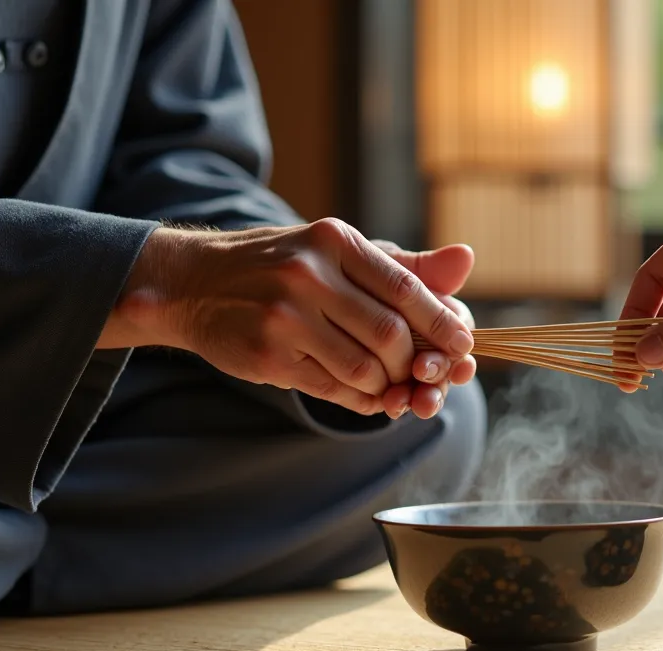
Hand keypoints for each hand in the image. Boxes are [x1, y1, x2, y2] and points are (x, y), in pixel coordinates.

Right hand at [104, 219, 473, 415]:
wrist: (195, 284)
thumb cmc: (282, 265)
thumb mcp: (338, 251)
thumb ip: (403, 265)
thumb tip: (466, 261)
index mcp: (334, 240)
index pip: (406, 288)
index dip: (442, 323)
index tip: (463, 344)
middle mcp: (308, 274)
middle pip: (391, 335)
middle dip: (416, 362)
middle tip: (423, 372)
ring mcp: (284, 317)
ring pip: (365, 368)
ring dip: (388, 385)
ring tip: (391, 383)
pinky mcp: (268, 356)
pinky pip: (333, 388)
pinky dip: (361, 399)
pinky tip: (367, 395)